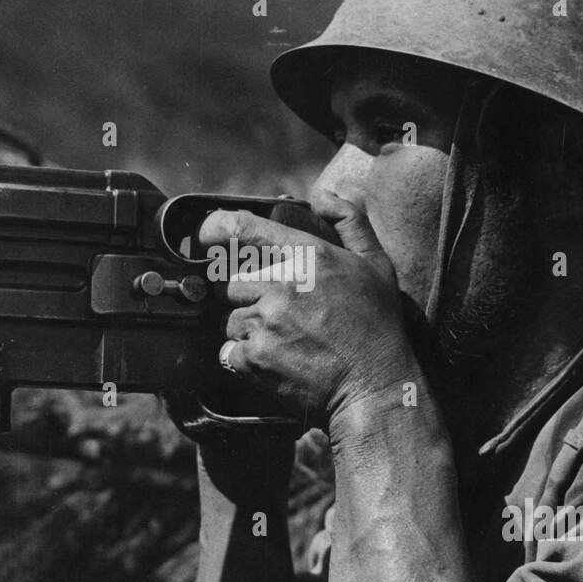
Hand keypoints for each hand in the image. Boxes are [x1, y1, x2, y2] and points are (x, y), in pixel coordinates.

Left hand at [199, 194, 416, 430]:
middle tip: (278, 315)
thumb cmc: (377, 325)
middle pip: (230, 281)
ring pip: (230, 318)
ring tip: (284, 341)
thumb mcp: (375, 263)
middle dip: (246, 296)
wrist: (375, 386)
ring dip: (248, 329)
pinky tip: (278, 361)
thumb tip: (322, 195)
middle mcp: (282, 284)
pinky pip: (229, 351)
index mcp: (307, 255)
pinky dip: (245, 359)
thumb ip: (349, 222)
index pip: (242, 228)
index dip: (213, 229)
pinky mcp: (254, 358)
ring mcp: (265, 322)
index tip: (204, 237)